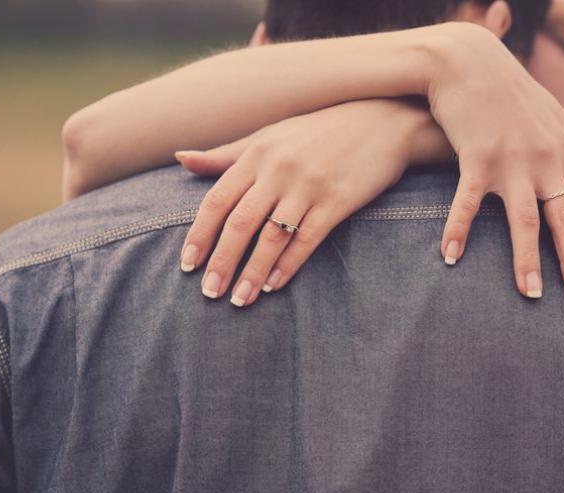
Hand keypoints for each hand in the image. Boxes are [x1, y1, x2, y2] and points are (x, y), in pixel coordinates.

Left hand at [176, 99, 427, 306]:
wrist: (382, 121)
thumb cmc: (320, 131)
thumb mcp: (271, 135)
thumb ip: (227, 153)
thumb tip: (181, 158)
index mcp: (257, 153)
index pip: (217, 200)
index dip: (199, 235)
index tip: (187, 266)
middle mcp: (279, 169)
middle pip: (240, 223)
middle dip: (222, 262)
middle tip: (210, 293)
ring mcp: (309, 186)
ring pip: (271, 237)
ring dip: (252, 272)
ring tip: (240, 299)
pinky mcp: (337, 201)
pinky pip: (307, 239)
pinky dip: (288, 265)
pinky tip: (274, 285)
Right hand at [424, 23, 563, 298]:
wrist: (470, 61)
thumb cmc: (514, 94)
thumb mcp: (556, 123)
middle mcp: (544, 161)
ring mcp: (510, 161)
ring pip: (523, 220)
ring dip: (527, 260)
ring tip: (531, 295)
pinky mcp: (475, 158)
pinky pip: (469, 202)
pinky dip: (458, 230)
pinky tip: (449, 257)